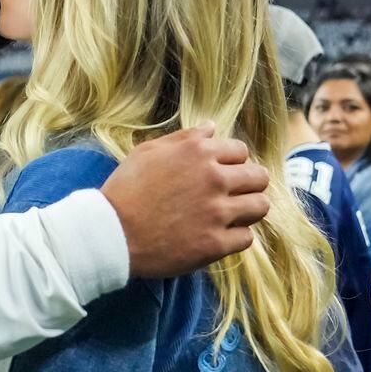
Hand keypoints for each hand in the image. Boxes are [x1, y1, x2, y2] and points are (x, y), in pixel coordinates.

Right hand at [101, 122, 270, 278]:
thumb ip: (184, 138)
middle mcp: (214, 179)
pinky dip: (235, 237)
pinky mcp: (215, 244)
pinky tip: (218, 236)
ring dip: (248, 210)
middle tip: (232, 195)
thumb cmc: (125, 190)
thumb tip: (211, 127)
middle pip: (259, 177)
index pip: (241, 151)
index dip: (233, 162)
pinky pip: (247, 238)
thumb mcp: (148, 152)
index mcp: (198, 153)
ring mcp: (217, 213)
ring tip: (231, 216)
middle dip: (248, 184)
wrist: (110, 233)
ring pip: (259, 206)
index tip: (223, 174)